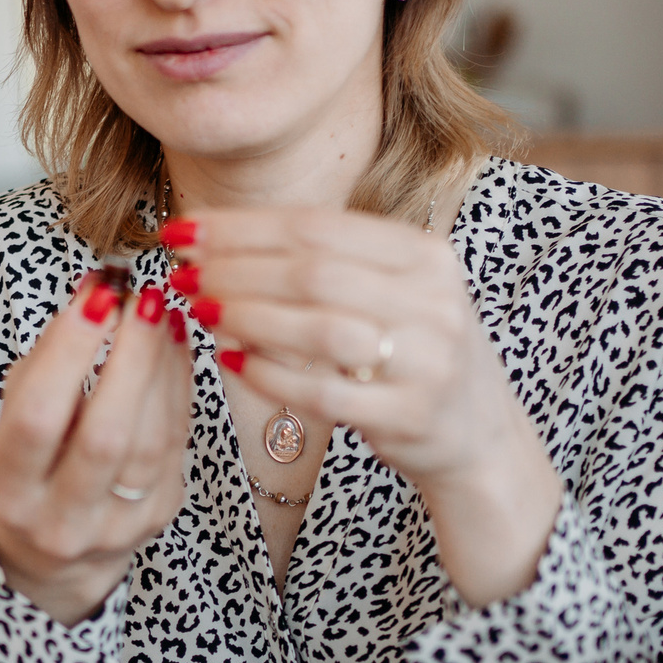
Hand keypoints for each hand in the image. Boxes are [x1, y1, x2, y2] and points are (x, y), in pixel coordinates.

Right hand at [0, 271, 194, 623]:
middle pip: (106, 434)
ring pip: (151, 439)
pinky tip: (174, 342)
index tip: (93, 295)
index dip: (69, 352)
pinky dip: (178, 384)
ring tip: (160, 310)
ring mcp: (118, 525)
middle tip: (141, 297)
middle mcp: (61, 519)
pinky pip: (177, 441)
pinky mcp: (161, 514)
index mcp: (9, 493)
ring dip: (160, 365)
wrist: (59, 553)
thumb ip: (47, 364)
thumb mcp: (13, 421)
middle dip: (129, 357)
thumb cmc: (31, 465)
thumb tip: (96, 294)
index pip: (39, 418)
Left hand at [168, 207, 560, 603]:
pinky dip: (270, 375)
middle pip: (314, 272)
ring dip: (247, 317)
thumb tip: (221, 238)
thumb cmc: (415, 354)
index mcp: (425, 256)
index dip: (243, 226)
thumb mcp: (397, 291)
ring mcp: (427, 361)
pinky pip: (324, 394)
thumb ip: (330, 263)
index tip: (186, 228)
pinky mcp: (410, 416)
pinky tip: (231, 361)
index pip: (319, 225)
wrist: (480, 437)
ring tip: (198, 309)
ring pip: (318, 330)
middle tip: (182, 271)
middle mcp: (433, 301)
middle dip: (235, 268)